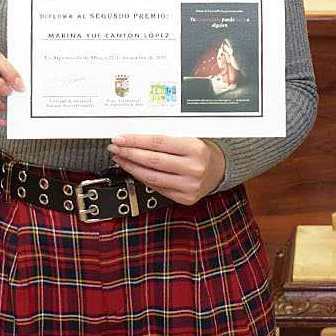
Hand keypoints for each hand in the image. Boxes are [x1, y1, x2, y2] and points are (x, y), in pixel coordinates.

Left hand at [110, 134, 225, 205]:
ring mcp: (189, 185)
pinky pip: (157, 187)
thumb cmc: (201, 150)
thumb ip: (166, 137)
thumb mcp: (189, 137)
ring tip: (121, 159)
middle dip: (129, 153)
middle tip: (115, 148)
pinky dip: (143, 178)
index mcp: (195, 148)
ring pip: (152, 176)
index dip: (135, 141)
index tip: (120, 139)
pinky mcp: (185, 198)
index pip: (157, 142)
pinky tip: (134, 170)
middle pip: (152, 160)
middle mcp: (193, 168)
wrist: (219, 169)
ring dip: (132, 167)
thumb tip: (136, 137)